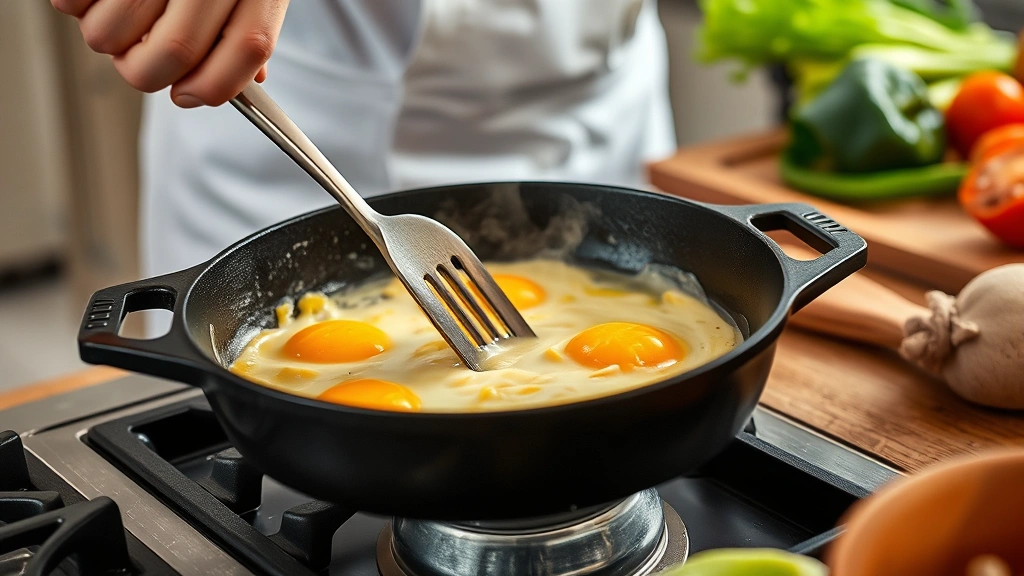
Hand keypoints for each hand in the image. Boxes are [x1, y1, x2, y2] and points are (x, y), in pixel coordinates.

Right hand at [51, 0, 289, 107]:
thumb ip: (245, 29)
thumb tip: (238, 85)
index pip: (247, 47)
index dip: (216, 87)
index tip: (189, 95)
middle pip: (174, 52)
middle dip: (147, 72)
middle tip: (140, 59)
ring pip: (110, 35)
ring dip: (107, 38)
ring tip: (118, 11)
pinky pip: (69, 1)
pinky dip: (75, 4)